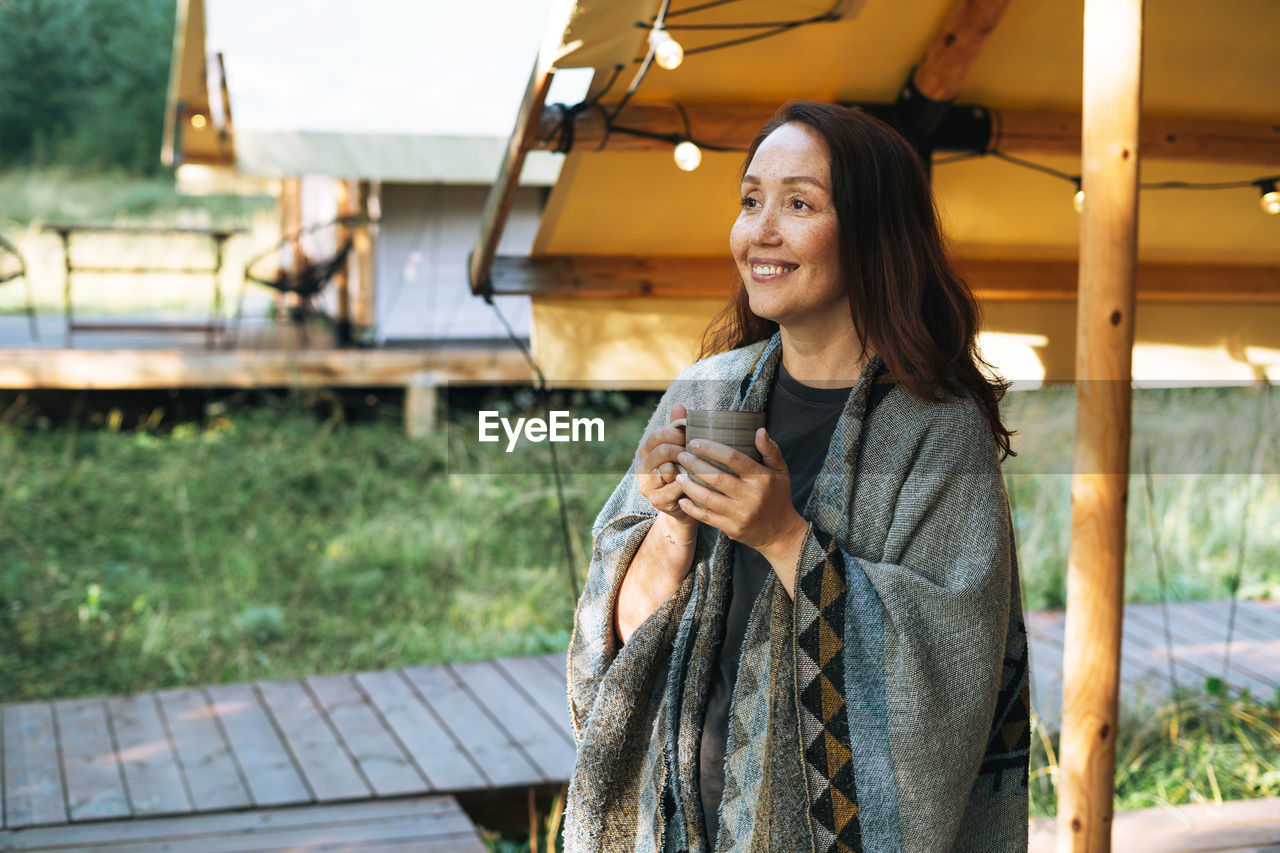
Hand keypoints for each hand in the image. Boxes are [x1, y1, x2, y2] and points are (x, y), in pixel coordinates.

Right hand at [636, 404, 694, 522]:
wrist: (685, 504)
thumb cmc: (685, 470)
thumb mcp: (681, 447)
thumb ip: (678, 427)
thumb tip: (678, 406)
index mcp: (645, 451)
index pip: (657, 435)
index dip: (676, 433)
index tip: (691, 436)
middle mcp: (641, 467)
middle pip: (662, 451)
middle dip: (683, 450)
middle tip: (697, 453)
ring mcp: (647, 485)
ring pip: (667, 469)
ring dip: (686, 467)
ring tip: (697, 466)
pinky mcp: (656, 500)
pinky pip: (675, 486)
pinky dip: (689, 483)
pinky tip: (696, 482)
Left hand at [675, 428, 807, 567]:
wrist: (781, 533)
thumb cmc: (778, 496)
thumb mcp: (781, 471)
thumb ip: (770, 450)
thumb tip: (759, 430)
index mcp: (761, 478)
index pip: (733, 459)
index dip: (711, 449)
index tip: (694, 442)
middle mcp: (751, 496)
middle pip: (716, 477)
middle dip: (695, 465)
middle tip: (682, 455)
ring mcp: (740, 514)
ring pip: (707, 498)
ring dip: (689, 485)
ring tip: (678, 475)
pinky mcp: (732, 528)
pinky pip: (707, 517)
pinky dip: (692, 508)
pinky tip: (682, 499)